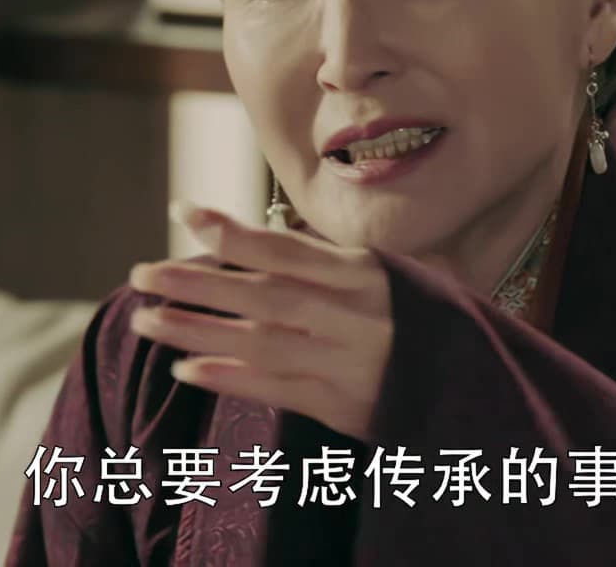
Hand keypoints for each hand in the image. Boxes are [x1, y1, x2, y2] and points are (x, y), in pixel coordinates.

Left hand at [126, 200, 394, 440]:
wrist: (473, 384)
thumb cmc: (420, 321)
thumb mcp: (386, 277)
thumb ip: (326, 264)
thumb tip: (256, 238)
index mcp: (362, 274)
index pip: (285, 248)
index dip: (232, 231)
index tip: (182, 212)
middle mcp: (350, 314)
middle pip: (262, 294)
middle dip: (197, 283)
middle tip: (141, 275)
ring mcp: (344, 361)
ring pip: (260, 342)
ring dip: (199, 331)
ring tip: (146, 321)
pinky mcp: (342, 404)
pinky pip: (276, 389)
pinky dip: (231, 378)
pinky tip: (187, 369)